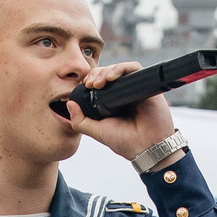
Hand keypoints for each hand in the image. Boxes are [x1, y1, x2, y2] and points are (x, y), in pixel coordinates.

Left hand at [60, 61, 174, 162]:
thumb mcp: (97, 132)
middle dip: (97, 74)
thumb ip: (81, 121)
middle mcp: (125, 93)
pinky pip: (135, 68)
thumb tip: (69, 104)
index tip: (85, 85)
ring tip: (99, 82)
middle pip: (110, 72)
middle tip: (90, 84)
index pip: (102, 82)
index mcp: (114, 101)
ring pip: (121, 69)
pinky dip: (121, 68)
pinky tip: (111, 78)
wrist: (147, 148)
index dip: (92, 79)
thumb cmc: (126, 142)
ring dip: (107, 70)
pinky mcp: (147, 86)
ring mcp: (136, 88)